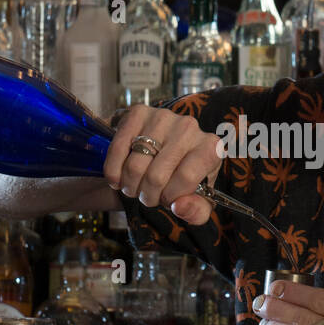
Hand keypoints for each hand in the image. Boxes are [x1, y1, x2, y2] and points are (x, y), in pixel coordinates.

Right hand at [104, 106, 222, 224]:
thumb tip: (180, 206)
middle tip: (147, 197)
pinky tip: (118, 178)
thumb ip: (196, 211)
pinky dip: (113, 170)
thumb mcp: (196, 202)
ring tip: (134, 187)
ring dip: (130, 185)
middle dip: (147, 195)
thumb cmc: (182, 180)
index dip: (171, 196)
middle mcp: (189, 127)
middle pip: (157, 176)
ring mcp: (163, 117)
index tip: (167, 200)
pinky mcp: (138, 113)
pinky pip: (118, 148)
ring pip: (135, 165)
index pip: (187, 177)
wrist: (162, 155)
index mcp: (210, 148)